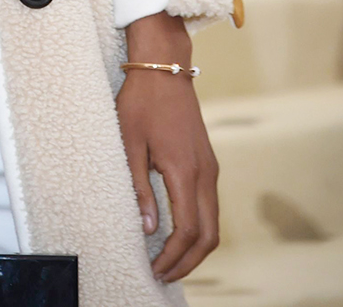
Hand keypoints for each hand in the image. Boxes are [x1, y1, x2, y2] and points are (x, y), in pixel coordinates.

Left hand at [117, 12, 219, 282]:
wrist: (163, 68)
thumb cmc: (141, 102)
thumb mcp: (129, 143)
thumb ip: (140, 187)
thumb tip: (147, 227)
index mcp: (184, 170)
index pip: (186, 230)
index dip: (172, 256)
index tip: (154, 268)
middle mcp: (205, 173)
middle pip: (208, 235)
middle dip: (188, 262)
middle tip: (164, 274)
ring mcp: (210, 167)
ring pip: (213, 223)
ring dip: (196, 247)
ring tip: (170, 260)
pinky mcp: (208, 161)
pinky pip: (210, 206)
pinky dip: (199, 228)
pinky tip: (178, 232)